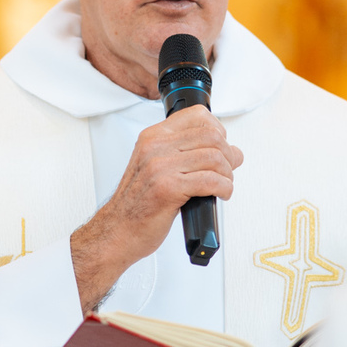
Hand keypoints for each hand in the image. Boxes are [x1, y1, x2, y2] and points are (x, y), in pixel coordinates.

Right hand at [70, 111, 242, 313]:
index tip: (221, 146)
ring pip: (215, 157)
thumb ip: (186, 154)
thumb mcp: (155, 167)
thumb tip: (228, 151)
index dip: (218, 129)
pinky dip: (224, 188)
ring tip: (223, 184)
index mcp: (152, 137)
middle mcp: (155, 147)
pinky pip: (211, 180)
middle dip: (229, 154)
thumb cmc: (137, 204)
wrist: (118, 231)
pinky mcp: (168, 188)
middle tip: (228, 170)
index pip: (196, 115)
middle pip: (211, 136)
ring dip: (227, 174)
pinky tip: (221, 194)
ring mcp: (160, 166)